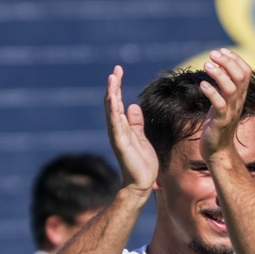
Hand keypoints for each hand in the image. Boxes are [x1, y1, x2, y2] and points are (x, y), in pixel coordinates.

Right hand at [103, 66, 158, 190]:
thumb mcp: (141, 137)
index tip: (118, 71)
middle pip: (112, 103)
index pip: (117, 103)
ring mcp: (117, 136)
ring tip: (112, 79)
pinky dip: (113, 111)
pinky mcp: (121, 143)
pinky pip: (116, 124)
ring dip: (112, 94)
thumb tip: (132, 106)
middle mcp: (116, 129)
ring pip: (112, 111)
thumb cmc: (142, 162)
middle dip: (114, 86)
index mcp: (122, 127)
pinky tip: (114, 98)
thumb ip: (136, 122)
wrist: (141, 183)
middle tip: (115, 70)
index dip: (117, 87)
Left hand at [195, 47, 254, 163]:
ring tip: (206, 65)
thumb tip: (217, 68)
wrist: (218, 150)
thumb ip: (223, 88)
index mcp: (240, 96)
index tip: (221, 51)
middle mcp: (238, 102)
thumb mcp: (222, 103)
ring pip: (231, 88)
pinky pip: (219, 104)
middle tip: (212, 55)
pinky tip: (202, 85)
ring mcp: (230, 111)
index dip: (236, 59)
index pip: (246, 72)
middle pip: (240, 76)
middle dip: (227, 62)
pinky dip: (211, 92)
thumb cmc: (217, 125)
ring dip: (219, 74)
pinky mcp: (220, 121)